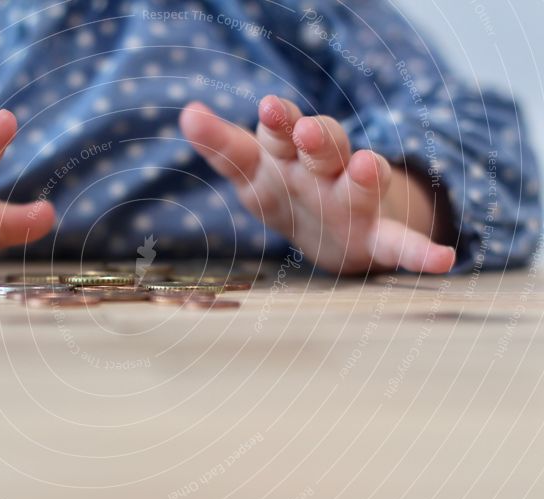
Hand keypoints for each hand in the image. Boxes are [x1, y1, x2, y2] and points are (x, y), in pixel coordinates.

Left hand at [180, 96, 455, 274]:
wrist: (330, 229)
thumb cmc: (287, 187)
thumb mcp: (252, 169)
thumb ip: (222, 144)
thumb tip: (187, 112)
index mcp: (286, 155)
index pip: (272, 135)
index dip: (272, 123)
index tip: (267, 106)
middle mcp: (321, 170)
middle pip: (321, 146)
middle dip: (314, 137)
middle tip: (304, 129)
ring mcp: (351, 201)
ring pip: (359, 183)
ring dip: (364, 175)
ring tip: (368, 167)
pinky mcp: (375, 235)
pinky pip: (400, 242)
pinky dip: (420, 251)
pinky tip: (442, 261)